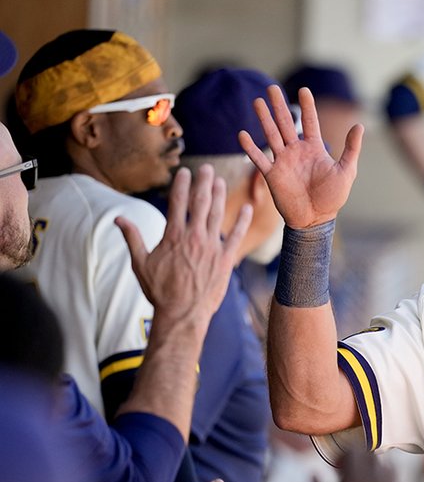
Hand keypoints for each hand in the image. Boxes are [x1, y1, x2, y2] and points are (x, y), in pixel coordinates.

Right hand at [115, 164, 251, 324]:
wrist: (183, 313)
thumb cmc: (159, 290)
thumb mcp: (140, 264)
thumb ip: (132, 238)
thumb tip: (118, 218)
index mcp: (173, 236)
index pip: (177, 202)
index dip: (181, 184)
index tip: (184, 172)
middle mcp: (194, 237)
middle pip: (200, 202)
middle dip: (203, 182)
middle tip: (206, 168)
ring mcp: (211, 247)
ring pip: (217, 214)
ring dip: (220, 195)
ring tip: (220, 181)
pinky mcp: (225, 259)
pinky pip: (236, 236)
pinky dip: (242, 221)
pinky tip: (247, 208)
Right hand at [240, 85, 363, 228]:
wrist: (315, 220)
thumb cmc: (332, 197)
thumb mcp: (346, 171)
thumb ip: (351, 149)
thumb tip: (359, 125)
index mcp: (314, 149)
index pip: (309, 122)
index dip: (307, 106)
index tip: (303, 89)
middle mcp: (296, 151)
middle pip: (285, 124)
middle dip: (279, 106)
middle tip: (271, 87)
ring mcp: (283, 162)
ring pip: (271, 136)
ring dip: (264, 119)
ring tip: (257, 102)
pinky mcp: (272, 175)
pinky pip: (259, 159)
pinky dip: (250, 148)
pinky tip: (242, 134)